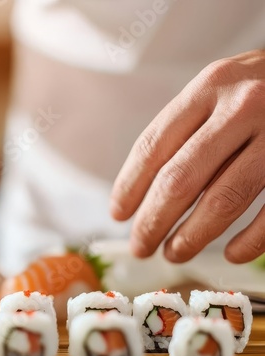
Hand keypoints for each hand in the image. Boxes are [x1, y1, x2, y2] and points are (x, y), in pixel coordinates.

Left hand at [110, 50, 264, 263]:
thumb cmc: (260, 88)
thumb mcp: (218, 90)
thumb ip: (185, 129)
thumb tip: (143, 193)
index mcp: (208, 88)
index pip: (152, 148)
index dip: (129, 188)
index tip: (118, 215)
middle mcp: (242, 107)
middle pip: (179, 180)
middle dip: (152, 222)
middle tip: (140, 246)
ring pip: (222, 201)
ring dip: (191, 237)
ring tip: (173, 253)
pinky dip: (249, 241)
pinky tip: (231, 254)